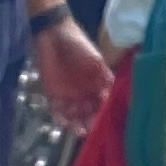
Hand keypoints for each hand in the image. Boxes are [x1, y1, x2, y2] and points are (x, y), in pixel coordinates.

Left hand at [31, 12, 107, 126]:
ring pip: (74, 114)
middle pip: (89, 112)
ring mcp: (69, 94)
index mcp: (97, 83)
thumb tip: (112, 96)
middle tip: (93, 130)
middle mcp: (84, 92)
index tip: (108, 121)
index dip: (105, 112)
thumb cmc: (79, 44)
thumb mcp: (96, 60)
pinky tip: (64, 122)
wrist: (54, 34)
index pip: (103, 103)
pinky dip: (60, 117)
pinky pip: (57, 109)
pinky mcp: (53, 93)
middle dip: (91, 122)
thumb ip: (104, 77)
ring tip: (80, 131)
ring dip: (77, 123)